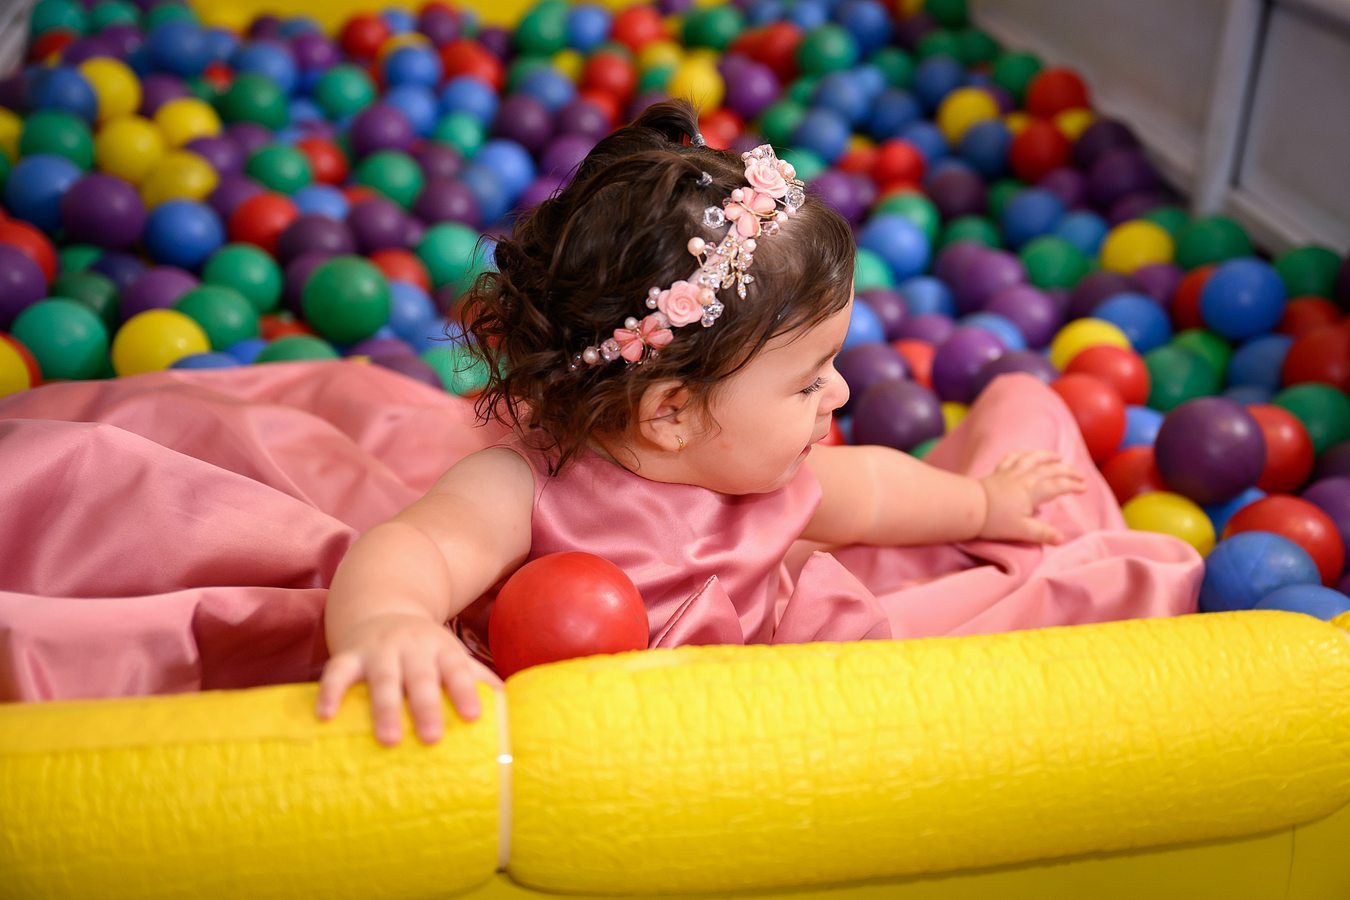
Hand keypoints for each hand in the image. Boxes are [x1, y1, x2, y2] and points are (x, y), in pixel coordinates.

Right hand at [315, 613, 498, 745]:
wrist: (381, 604)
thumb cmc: (424, 647)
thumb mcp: (451, 655)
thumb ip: (478, 679)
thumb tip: (511, 708)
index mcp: (441, 649)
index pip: (458, 670)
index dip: (466, 691)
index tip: (475, 717)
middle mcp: (412, 647)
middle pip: (421, 676)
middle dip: (426, 706)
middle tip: (432, 739)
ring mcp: (379, 649)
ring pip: (382, 677)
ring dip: (385, 707)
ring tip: (389, 740)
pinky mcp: (349, 654)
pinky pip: (337, 672)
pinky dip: (330, 692)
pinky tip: (324, 716)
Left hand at [977, 450, 1086, 543]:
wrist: (968, 507)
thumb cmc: (994, 520)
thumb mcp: (1021, 530)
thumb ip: (1042, 533)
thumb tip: (1060, 539)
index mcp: (1032, 491)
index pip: (1058, 485)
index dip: (1072, 486)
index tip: (1083, 488)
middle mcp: (1024, 478)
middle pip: (1049, 469)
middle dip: (1067, 471)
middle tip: (1079, 474)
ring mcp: (1010, 472)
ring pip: (1032, 459)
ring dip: (1046, 456)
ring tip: (1057, 457)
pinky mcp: (997, 472)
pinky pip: (1012, 458)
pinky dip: (1022, 454)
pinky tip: (1026, 455)